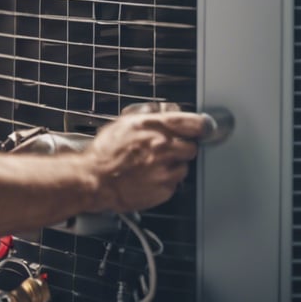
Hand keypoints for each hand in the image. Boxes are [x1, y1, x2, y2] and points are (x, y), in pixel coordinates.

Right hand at [83, 110, 206, 212]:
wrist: (96, 179)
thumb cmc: (106, 151)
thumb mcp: (124, 122)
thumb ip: (149, 115)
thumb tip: (167, 111)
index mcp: (153, 127)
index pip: (193, 123)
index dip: (202, 125)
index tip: (205, 127)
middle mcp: (162, 148)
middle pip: (192, 146)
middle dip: (182, 146)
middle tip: (167, 148)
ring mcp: (165, 170)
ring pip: (184, 166)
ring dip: (174, 164)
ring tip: (154, 164)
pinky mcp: (165, 190)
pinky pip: (175, 183)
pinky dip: (166, 179)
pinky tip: (150, 176)